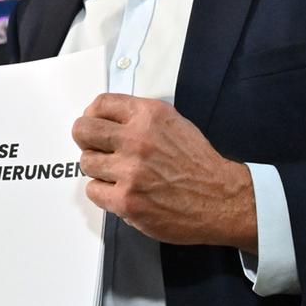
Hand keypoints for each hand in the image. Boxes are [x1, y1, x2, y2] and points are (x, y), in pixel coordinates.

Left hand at [73, 93, 256, 247]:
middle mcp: (137, 139)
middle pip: (83, 130)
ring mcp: (130, 172)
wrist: (222, 200)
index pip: (100, 104)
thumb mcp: (174, 123)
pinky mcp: (127, 201)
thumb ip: (139, 117)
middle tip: (97, 148)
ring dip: (99, 169)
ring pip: (86, 162)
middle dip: (86, 139)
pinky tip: (121, 191)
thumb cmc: (197, 163)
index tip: (96, 124)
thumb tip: (104, 118)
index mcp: (149, 115)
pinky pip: (93, 191)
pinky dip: (103, 192)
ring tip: (117, 174)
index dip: (93, 115)